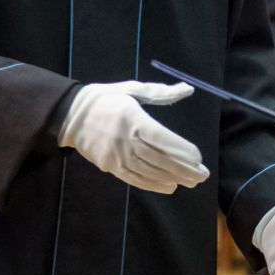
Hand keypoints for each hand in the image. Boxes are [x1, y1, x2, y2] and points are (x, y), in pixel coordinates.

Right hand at [58, 81, 208, 193]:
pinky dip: (154, 184)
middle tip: (203, 175)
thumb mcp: (132, 88)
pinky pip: (135, 179)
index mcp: (132, 118)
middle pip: (159, 159)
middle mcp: (125, 140)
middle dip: (183, 169)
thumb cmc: (107, 98)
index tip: (198, 157)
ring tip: (191, 181)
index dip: (181, 150)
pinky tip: (169, 186)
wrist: (71, 115)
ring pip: (150, 171)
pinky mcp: (110, 166)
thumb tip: (187, 89)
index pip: (161, 138)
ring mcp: (116, 156)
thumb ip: (160, 92)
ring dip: (173, 178)